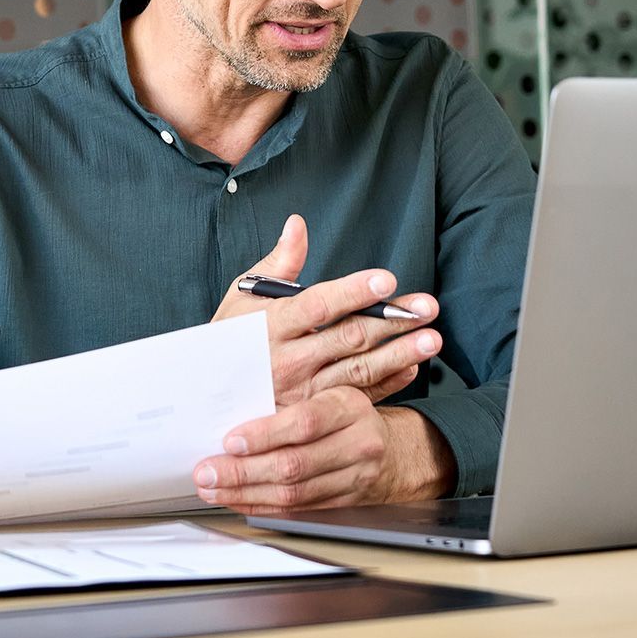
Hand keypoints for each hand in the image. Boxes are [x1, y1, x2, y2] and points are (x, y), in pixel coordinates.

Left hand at [192, 389, 451, 513]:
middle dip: (243, 471)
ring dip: (245, 493)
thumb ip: (292, 393)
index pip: (305, 422)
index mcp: (350, 406)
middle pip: (295, 464)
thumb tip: (232, 398)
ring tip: (212, 488)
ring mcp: (354, 478)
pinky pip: (297, 510)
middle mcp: (358, 443)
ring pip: (294, 493)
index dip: (265, 434)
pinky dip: (262, 506)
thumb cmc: (346, 413)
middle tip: (206, 471)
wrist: (392, 449)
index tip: (229, 439)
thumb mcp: (331, 389)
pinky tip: (237, 499)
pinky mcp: (344, 504)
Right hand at [212, 214, 441, 406]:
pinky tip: (412, 368)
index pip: (318, 305)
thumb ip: (277, 263)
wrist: (204, 402)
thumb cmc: (227, 341)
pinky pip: (356, 399)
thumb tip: (298, 223)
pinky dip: (387, 385)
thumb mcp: (241, 298)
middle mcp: (288, 359)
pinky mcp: (313, 414)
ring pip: (358, 371)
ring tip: (432, 339)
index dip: (353, 291)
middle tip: (428, 307)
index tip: (387, 280)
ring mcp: (302, 392)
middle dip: (392, 321)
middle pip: (347, 338)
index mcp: (272, 325)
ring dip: (399, 354)